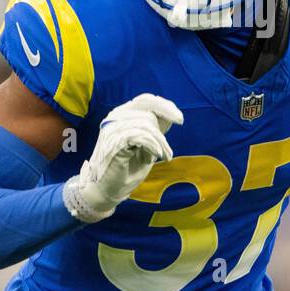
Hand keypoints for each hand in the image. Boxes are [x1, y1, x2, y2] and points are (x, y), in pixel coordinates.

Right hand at [63, 93, 183, 221]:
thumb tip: (171, 114)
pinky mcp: (114, 142)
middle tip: (170, 148)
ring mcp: (112, 129)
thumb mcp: (146, 144)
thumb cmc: (128, 168)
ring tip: (165, 156)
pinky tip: (157, 155)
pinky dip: (152, 145)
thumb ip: (155, 128)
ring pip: (146, 123)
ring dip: (160, 142)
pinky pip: (140, 135)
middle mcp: (114, 118)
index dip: (164, 106)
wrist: (110, 190)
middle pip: (147, 108)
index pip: (145, 100)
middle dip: (165, 123)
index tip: (179, 119)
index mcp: (121, 115)